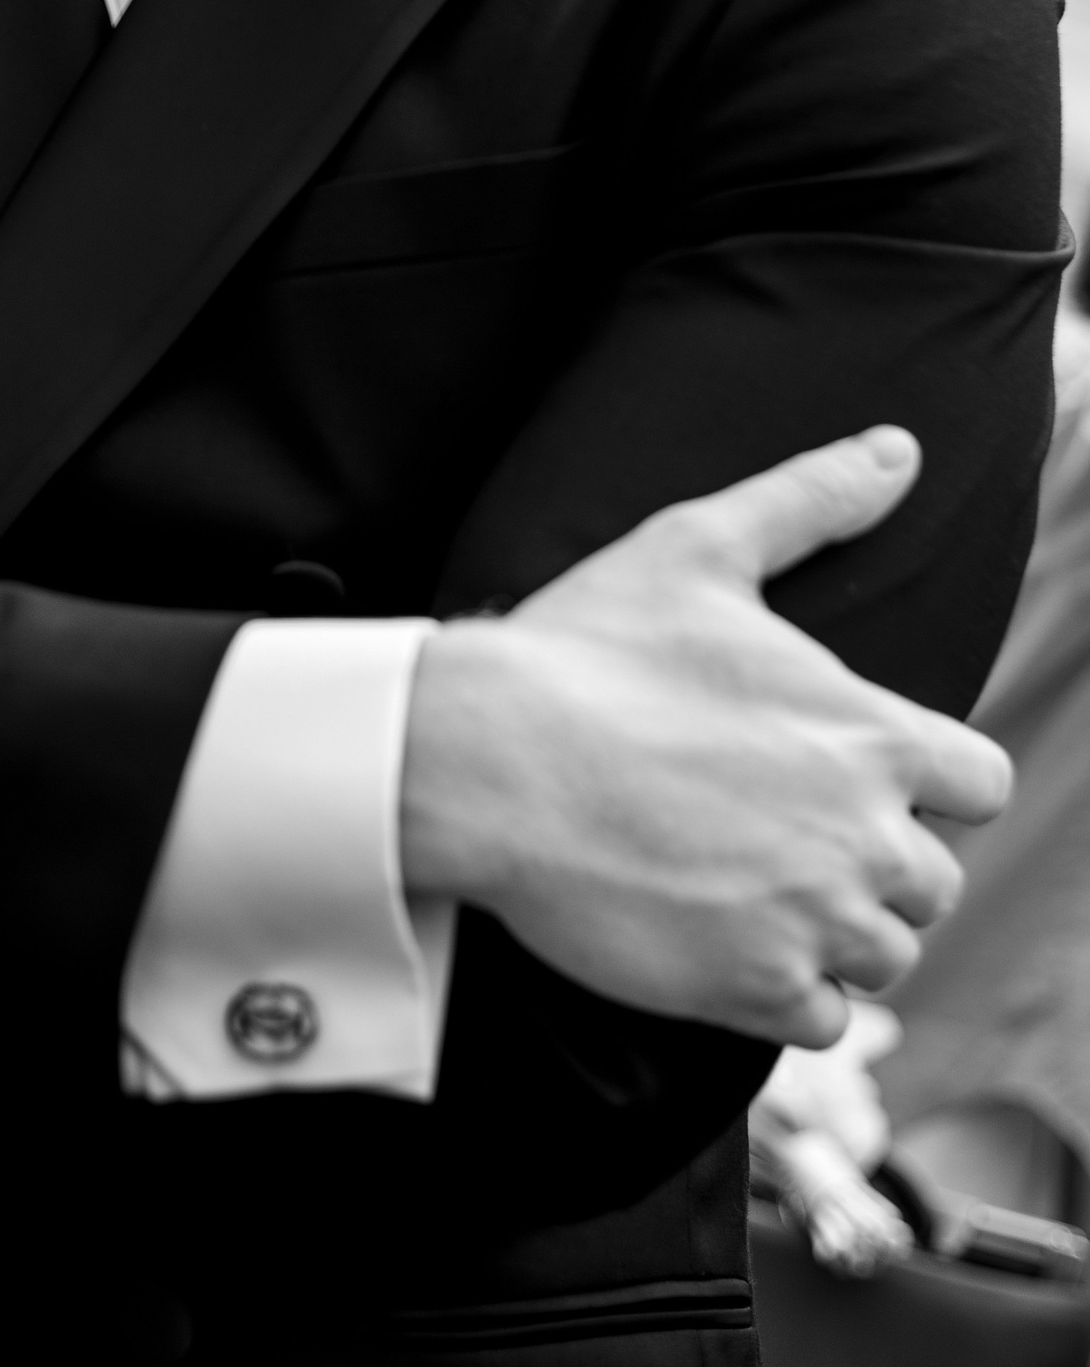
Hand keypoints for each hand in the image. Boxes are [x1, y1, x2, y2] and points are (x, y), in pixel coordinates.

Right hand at [399, 427, 1009, 1045]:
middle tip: (781, 831)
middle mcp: (863, 838)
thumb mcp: (700, 546)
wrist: (489, 757)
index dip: (929, 781)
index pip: (980, 785)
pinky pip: (820, 1020)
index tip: (861, 774)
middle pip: (932, 883)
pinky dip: (785, 993)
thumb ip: (812, 499)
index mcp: (871, 735)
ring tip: (751, 885)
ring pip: (882, 957)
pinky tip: (726, 940)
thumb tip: (899, 449)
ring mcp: (811, 921)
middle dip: (872, 861)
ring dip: (833, 931)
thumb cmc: (590, 646)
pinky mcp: (750, 989)